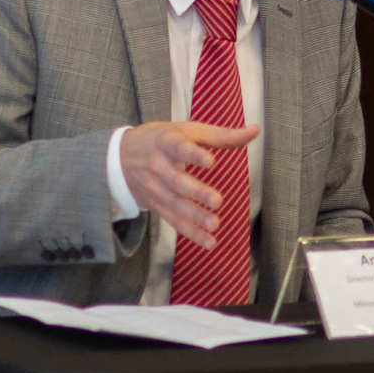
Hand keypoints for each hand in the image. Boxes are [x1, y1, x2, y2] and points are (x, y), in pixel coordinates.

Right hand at [120, 121, 259, 248]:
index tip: (210, 161)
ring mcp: (155, 188)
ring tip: (215, 224)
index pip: (180, 148)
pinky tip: (209, 242)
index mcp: (166, 143)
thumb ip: (221, 134)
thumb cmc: (161, 139)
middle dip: (196, 192)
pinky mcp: (156, 206)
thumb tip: (255, 131)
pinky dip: (191, 233)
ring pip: (175, 205)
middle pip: (177, 181)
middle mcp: (158, 167)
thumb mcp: (187, 130)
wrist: (119, 156)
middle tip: (217, 201)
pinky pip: (174, 221)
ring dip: (195, 217)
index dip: (194, 155)